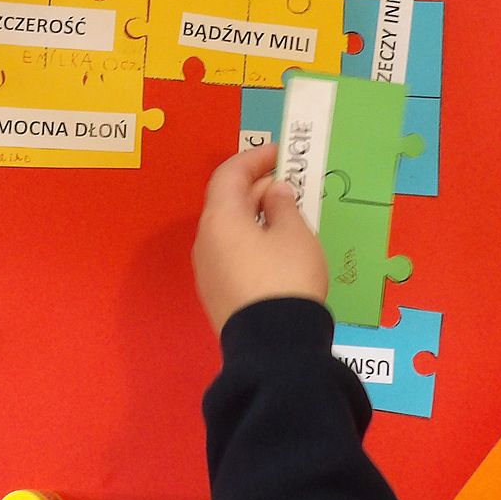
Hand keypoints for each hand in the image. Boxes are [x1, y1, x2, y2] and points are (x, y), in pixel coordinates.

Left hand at [193, 144, 328, 333]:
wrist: (274, 346)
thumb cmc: (287, 278)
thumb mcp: (295, 234)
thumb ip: (283, 205)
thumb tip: (274, 193)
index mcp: (220, 219)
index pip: (229, 174)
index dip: (254, 158)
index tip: (279, 153)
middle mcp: (206, 241)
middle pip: (226, 202)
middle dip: (256, 188)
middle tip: (290, 185)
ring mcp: (207, 271)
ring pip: (229, 230)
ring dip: (255, 216)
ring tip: (287, 216)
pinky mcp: (217, 294)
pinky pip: (232, 254)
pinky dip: (251, 241)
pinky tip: (276, 249)